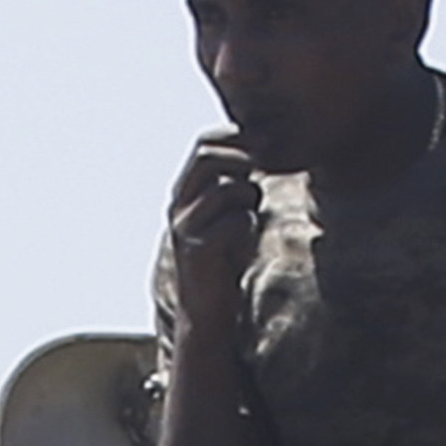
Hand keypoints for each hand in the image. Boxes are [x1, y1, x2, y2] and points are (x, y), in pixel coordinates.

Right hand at [160, 140, 264, 343]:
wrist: (206, 308)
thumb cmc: (225, 258)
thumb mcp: (228, 213)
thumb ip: (237, 183)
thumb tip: (266, 150)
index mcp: (185, 190)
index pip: (204, 143)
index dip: (235, 137)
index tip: (267, 141)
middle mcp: (179, 203)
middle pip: (208, 157)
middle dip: (244, 156)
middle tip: (267, 167)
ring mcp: (185, 225)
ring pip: (226, 189)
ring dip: (250, 198)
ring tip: (252, 216)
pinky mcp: (198, 249)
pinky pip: (234, 221)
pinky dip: (248, 228)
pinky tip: (244, 245)